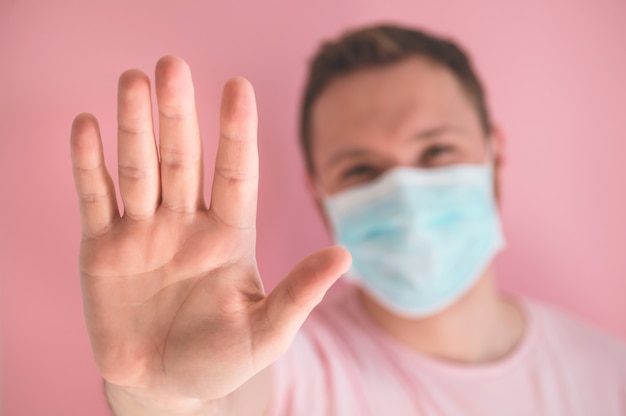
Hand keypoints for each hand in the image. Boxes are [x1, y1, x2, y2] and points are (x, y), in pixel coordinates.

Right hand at [70, 56, 349, 404]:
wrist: (165, 388)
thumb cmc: (221, 361)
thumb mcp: (267, 333)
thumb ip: (299, 294)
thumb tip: (345, 255)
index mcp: (229, 236)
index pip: (236, 173)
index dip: (237, 132)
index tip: (238, 87)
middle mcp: (186, 223)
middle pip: (183, 159)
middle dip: (179, 115)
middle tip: (173, 65)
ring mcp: (143, 233)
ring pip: (138, 168)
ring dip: (134, 126)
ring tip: (133, 81)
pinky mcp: (102, 250)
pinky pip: (95, 198)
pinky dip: (88, 164)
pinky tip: (88, 125)